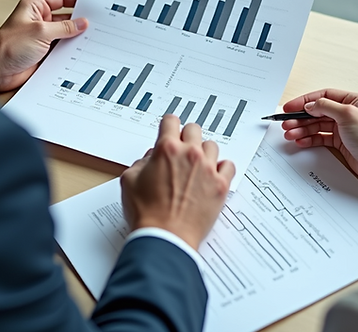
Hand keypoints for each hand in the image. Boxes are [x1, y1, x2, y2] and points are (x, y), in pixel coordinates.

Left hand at [0, 0, 87, 92]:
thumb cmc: (7, 47)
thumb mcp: (40, 31)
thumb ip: (64, 27)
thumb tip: (81, 23)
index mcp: (35, 7)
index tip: (91, 3)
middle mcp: (39, 21)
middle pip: (65, 16)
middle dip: (79, 20)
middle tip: (95, 22)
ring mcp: (42, 37)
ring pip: (65, 34)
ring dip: (75, 37)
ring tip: (89, 38)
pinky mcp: (44, 52)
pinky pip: (61, 49)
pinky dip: (70, 50)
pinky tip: (79, 51)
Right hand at [120, 116, 235, 248]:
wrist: (165, 238)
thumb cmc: (146, 214)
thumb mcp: (128, 181)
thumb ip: (140, 162)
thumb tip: (151, 158)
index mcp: (167, 149)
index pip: (171, 121)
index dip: (168, 125)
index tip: (169, 130)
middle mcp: (190, 154)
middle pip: (194, 129)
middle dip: (186, 137)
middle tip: (181, 151)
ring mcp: (208, 169)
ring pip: (212, 146)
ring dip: (203, 153)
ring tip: (196, 166)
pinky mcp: (221, 186)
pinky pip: (229, 166)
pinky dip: (222, 168)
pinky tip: (213, 175)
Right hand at [281, 89, 357, 199]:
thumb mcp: (348, 114)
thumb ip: (325, 107)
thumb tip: (310, 105)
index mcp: (353, 101)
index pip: (324, 96)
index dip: (305, 101)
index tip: (290, 106)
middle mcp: (348, 113)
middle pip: (318, 112)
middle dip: (300, 118)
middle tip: (286, 122)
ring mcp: (343, 128)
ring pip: (317, 126)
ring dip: (302, 129)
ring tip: (290, 133)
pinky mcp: (340, 142)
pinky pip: (320, 138)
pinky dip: (310, 139)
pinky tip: (301, 141)